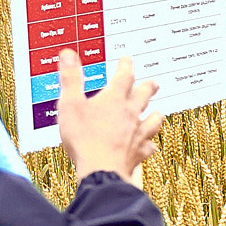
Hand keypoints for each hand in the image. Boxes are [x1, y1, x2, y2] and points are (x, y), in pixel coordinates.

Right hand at [56, 49, 161, 183]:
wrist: (100, 170)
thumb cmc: (84, 138)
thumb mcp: (70, 104)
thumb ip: (71, 78)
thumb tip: (68, 55)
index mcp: (115, 99)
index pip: (125, 76)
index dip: (126, 66)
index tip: (127, 60)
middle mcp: (130, 114)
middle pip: (144, 96)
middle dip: (148, 87)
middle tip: (152, 83)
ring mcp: (137, 134)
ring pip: (153, 120)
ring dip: (155, 115)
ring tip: (157, 113)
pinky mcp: (138, 153)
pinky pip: (148, 147)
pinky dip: (149, 144)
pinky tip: (150, 146)